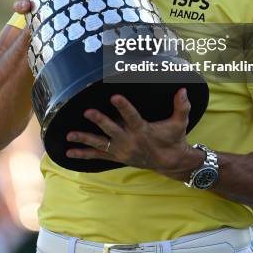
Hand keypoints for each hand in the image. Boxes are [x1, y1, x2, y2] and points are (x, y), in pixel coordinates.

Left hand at [66, 88, 203, 180]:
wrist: (171, 162)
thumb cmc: (174, 139)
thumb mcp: (180, 123)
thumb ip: (181, 106)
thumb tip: (184, 89)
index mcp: (143, 130)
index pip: (132, 116)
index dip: (123, 107)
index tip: (114, 96)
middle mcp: (130, 141)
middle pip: (112, 130)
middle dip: (99, 121)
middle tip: (88, 112)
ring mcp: (121, 150)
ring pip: (100, 144)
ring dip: (84, 139)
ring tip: (69, 135)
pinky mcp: (117, 157)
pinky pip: (97, 156)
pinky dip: (83, 154)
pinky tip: (69, 152)